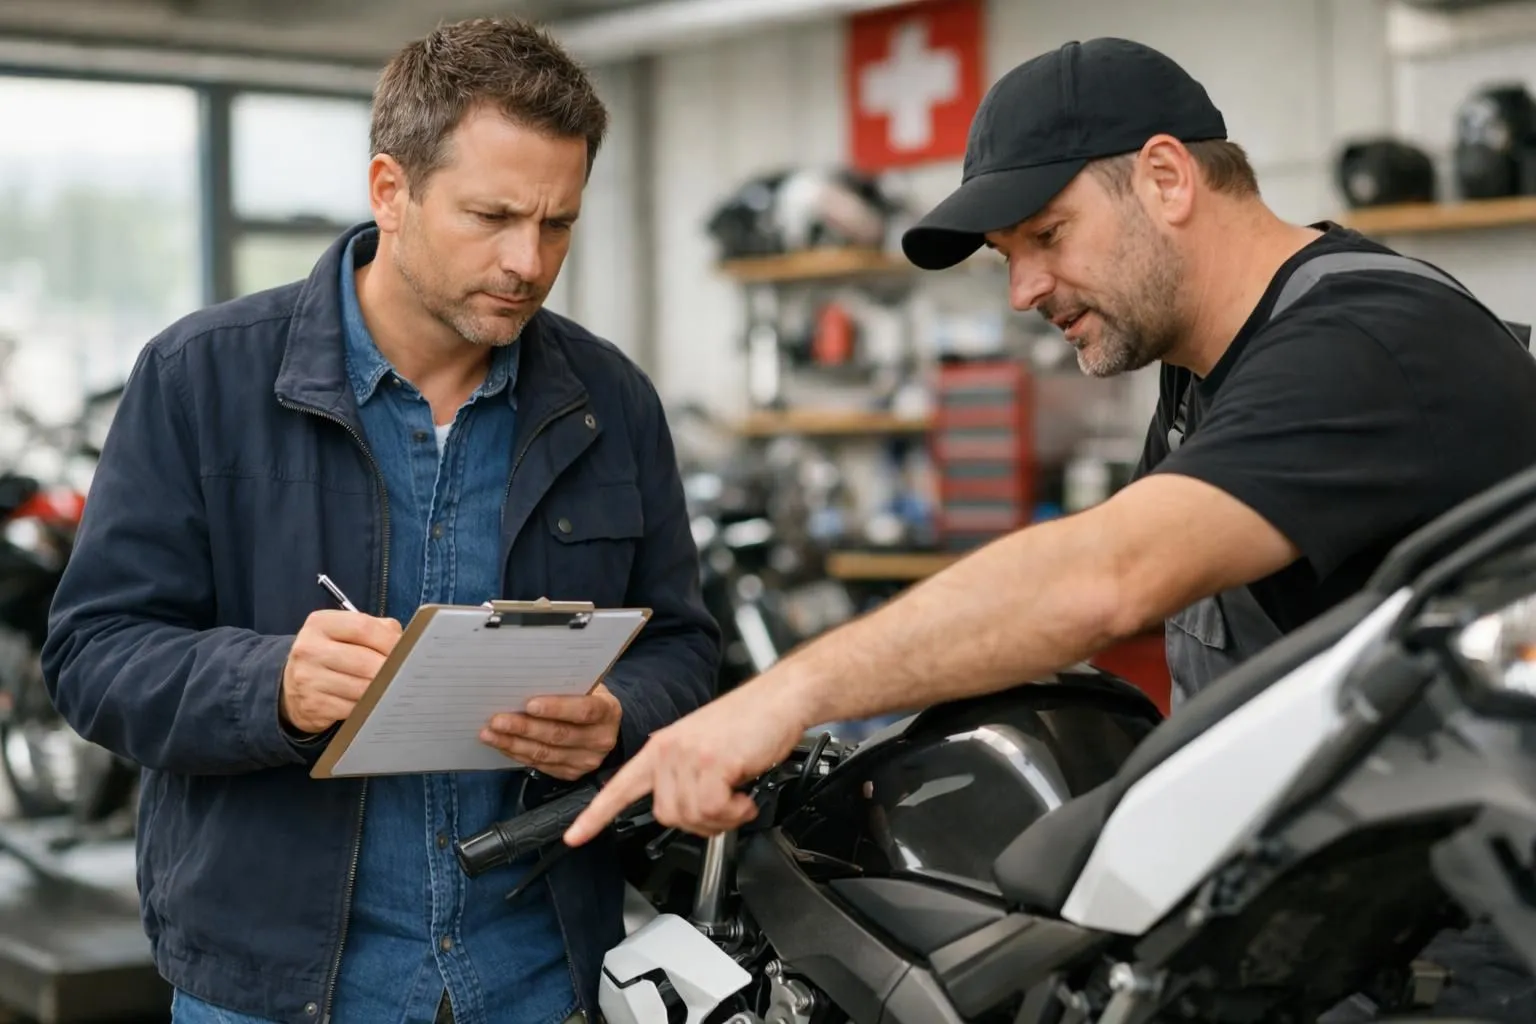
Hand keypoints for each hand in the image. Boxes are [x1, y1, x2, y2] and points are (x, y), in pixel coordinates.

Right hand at [281, 610, 402, 734]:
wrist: (296, 684)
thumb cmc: (334, 654)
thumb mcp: (348, 633)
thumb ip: (378, 630)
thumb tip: (411, 643)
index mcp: (320, 623)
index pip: (363, 627)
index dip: (390, 641)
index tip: (407, 651)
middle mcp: (308, 649)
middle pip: (365, 661)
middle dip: (390, 670)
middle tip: (405, 674)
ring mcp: (307, 679)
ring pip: (361, 688)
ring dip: (382, 690)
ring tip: (391, 687)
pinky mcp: (312, 705)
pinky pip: (353, 709)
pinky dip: (368, 707)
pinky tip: (372, 702)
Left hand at [480, 683, 622, 780]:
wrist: (600, 724)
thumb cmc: (585, 696)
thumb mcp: (584, 685)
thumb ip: (564, 685)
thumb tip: (524, 681)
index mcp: (608, 711)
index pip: (583, 710)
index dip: (557, 708)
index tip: (529, 704)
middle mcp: (601, 739)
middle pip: (559, 735)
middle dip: (524, 728)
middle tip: (497, 720)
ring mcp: (587, 760)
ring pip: (545, 754)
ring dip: (514, 743)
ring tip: (489, 733)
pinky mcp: (572, 773)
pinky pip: (540, 765)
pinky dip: (517, 754)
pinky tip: (502, 744)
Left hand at [563, 678, 807, 845]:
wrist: (781, 697)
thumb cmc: (750, 722)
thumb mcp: (704, 746)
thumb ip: (684, 774)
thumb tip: (687, 812)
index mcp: (661, 747)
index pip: (619, 786)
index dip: (595, 816)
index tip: (574, 837)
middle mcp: (669, 750)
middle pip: (666, 816)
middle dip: (700, 823)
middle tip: (725, 808)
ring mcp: (689, 754)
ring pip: (691, 816)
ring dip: (723, 818)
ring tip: (738, 799)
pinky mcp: (713, 760)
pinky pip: (714, 809)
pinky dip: (735, 812)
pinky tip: (745, 797)